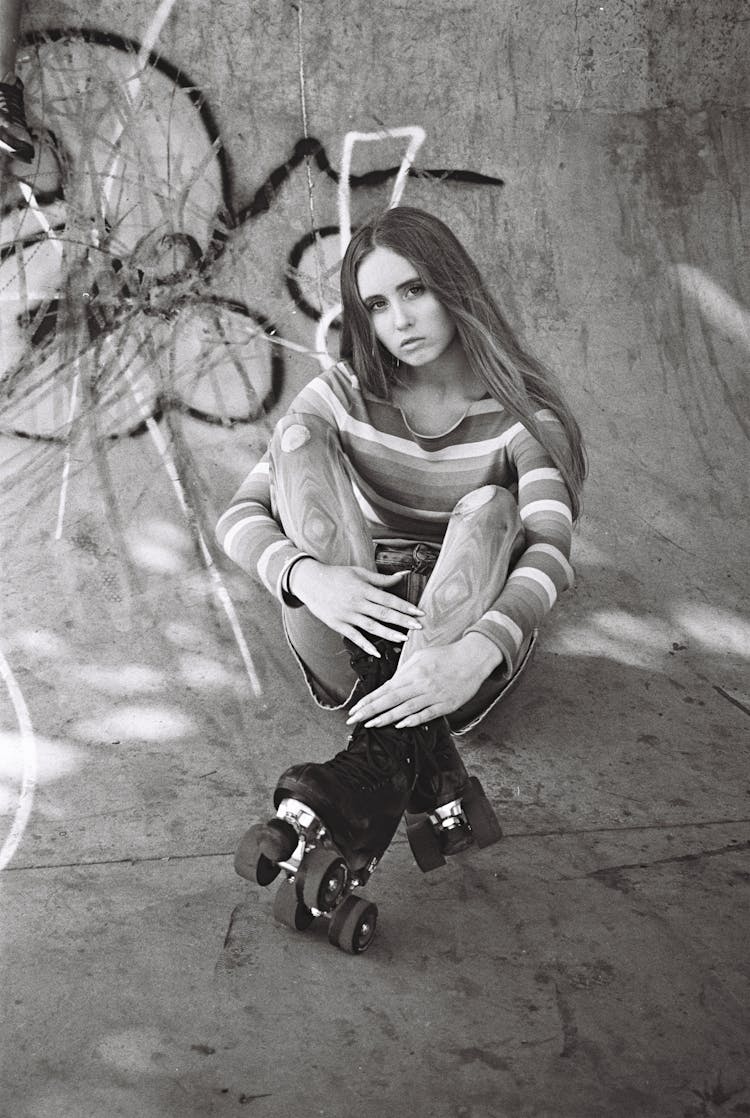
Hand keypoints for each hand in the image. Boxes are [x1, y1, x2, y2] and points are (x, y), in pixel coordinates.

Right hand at [289, 559, 423, 655]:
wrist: (311, 582)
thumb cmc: (337, 576)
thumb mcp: (359, 573)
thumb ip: (381, 578)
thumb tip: (403, 576)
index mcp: (364, 589)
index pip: (389, 599)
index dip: (405, 606)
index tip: (419, 612)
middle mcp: (357, 603)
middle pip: (383, 614)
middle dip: (402, 621)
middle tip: (418, 627)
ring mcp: (347, 615)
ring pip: (371, 627)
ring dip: (389, 634)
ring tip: (404, 639)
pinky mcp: (338, 625)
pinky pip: (354, 637)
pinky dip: (365, 646)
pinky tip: (377, 653)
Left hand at [346, 634, 505, 727]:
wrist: (473, 658)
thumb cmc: (445, 656)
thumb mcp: (421, 657)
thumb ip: (404, 672)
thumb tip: (390, 685)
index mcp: (412, 672)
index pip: (385, 689)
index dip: (368, 700)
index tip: (355, 709)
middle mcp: (421, 684)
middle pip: (391, 700)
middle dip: (370, 711)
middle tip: (353, 720)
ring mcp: (433, 695)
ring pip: (406, 709)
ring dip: (387, 718)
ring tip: (371, 724)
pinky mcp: (446, 704)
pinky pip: (427, 714)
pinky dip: (413, 720)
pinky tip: (400, 725)